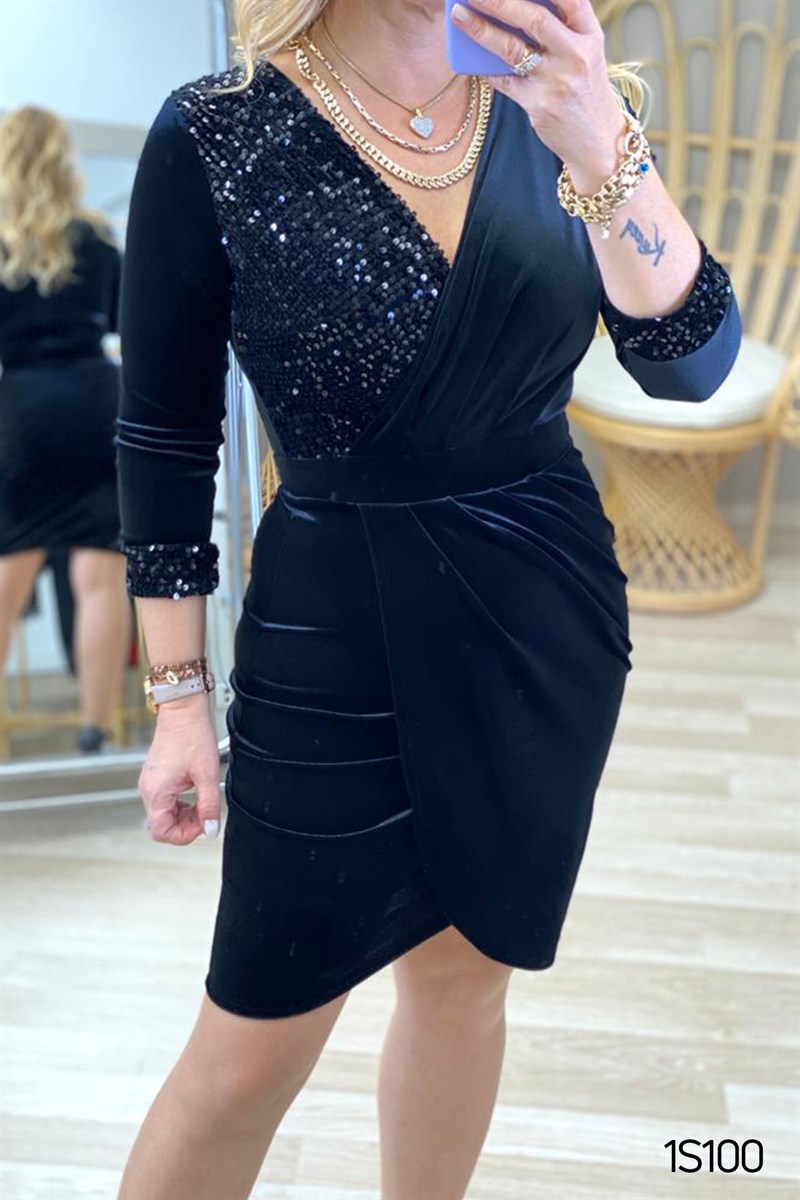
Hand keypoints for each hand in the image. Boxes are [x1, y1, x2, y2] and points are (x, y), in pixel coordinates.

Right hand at [140, 694, 220, 845]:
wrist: (183, 711)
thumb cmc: (192, 735)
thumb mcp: (207, 774)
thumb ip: (209, 805)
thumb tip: (211, 829)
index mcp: (156, 792)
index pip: (162, 832)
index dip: (185, 835)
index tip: (204, 824)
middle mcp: (148, 790)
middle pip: (162, 825)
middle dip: (186, 825)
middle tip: (206, 813)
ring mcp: (150, 783)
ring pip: (164, 814)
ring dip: (184, 815)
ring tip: (202, 802)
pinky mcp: (156, 777)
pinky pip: (165, 801)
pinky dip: (180, 804)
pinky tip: (194, 794)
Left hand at [450, 0, 628, 184]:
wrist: (597, 141)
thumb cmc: (585, 91)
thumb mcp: (586, 54)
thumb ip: (562, 29)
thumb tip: (515, 9)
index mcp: (590, 36)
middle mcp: (576, 55)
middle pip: (534, 18)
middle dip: (500, 1)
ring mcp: (557, 81)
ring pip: (512, 48)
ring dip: (481, 30)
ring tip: (460, 16)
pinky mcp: (539, 105)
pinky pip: (504, 81)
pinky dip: (486, 68)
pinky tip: (470, 58)